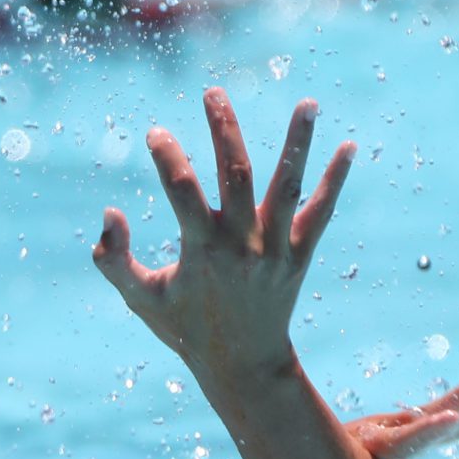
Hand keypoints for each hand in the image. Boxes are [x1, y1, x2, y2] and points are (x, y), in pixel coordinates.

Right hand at [92, 88, 354, 378]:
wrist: (243, 366)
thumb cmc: (185, 329)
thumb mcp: (141, 299)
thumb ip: (114, 260)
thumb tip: (109, 214)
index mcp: (202, 252)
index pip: (182, 192)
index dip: (167, 157)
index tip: (156, 133)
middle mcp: (243, 246)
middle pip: (236, 174)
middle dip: (224, 129)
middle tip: (213, 92)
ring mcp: (276, 249)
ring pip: (288, 187)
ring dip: (298, 143)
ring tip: (308, 102)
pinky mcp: (300, 255)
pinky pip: (320, 212)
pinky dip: (334, 180)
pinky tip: (349, 146)